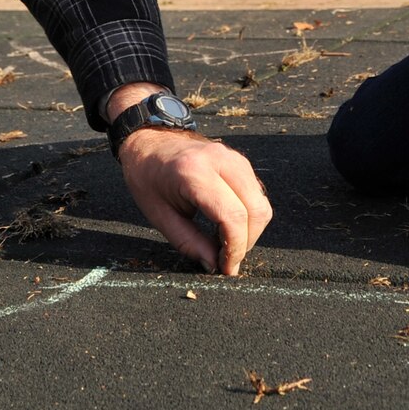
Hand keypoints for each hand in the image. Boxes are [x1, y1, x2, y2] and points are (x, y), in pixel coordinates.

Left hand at [117, 129, 272, 274]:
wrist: (149, 140)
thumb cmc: (147, 177)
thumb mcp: (159, 216)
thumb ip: (189, 243)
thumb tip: (214, 265)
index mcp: (194, 172)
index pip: (232, 215)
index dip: (234, 248)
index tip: (226, 268)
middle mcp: (220, 161)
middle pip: (255, 210)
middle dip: (246, 242)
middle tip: (227, 259)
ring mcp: (234, 158)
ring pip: (261, 203)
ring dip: (250, 230)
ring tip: (225, 243)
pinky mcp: (240, 161)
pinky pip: (256, 194)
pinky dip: (248, 215)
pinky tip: (227, 225)